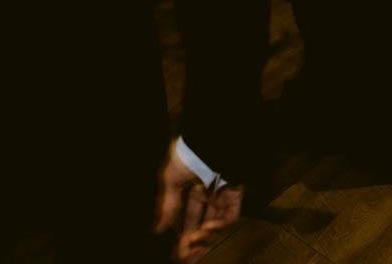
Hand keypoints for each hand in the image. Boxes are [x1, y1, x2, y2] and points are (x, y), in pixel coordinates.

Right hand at [154, 147, 243, 263]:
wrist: (211, 140)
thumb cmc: (188, 155)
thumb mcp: (170, 179)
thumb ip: (166, 205)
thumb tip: (156, 230)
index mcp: (192, 188)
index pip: (188, 218)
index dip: (181, 235)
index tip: (175, 253)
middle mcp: (209, 194)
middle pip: (201, 225)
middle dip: (193, 244)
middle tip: (184, 260)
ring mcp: (223, 195)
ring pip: (215, 225)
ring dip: (204, 238)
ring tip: (192, 244)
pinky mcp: (236, 195)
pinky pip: (229, 216)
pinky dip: (218, 226)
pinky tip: (206, 229)